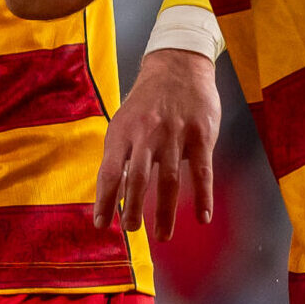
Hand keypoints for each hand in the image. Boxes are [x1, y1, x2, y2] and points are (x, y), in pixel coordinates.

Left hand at [97, 48, 220, 238]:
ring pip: (168, 179)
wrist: (177, 67)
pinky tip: (202, 217)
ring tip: (162, 235)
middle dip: (134, 208)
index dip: (105, 200)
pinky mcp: (201, 135)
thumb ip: (121, 155)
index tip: (102, 225)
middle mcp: (146, 134)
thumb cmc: (147, 104)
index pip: (110, 173)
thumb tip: (113, 194)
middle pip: (138, 178)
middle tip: (132, 231)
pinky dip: (202, 196)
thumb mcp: (125, 123)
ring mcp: (174, 134)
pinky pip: (202, 171)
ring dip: (164, 211)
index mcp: (122, 133)